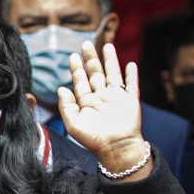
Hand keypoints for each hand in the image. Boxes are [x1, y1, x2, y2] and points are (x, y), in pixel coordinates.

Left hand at [58, 42, 149, 174]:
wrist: (116, 149)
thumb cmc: (93, 140)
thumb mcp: (73, 124)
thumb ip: (66, 106)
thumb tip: (61, 88)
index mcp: (87, 103)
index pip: (81, 81)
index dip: (76, 69)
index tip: (72, 56)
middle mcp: (101, 98)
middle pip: (95, 73)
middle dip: (90, 59)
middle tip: (85, 43)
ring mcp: (116, 99)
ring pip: (113, 74)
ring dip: (110, 60)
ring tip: (107, 46)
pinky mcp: (130, 102)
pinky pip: (131, 85)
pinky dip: (132, 75)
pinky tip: (130, 64)